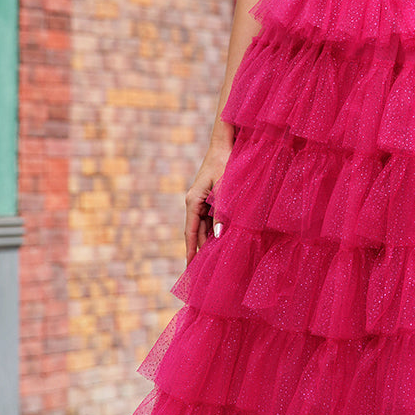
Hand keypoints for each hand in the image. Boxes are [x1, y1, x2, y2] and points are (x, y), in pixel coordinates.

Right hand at [184, 142, 232, 264]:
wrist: (225, 143)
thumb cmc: (225, 163)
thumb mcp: (225, 188)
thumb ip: (222, 211)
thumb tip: (219, 234)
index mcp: (193, 201)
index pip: (190, 232)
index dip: (190, 251)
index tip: (189, 268)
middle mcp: (194, 202)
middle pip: (197, 232)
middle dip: (200, 250)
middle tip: (203, 271)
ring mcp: (202, 200)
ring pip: (205, 226)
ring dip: (209, 241)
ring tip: (213, 260)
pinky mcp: (210, 197)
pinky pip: (211, 218)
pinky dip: (216, 230)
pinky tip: (222, 241)